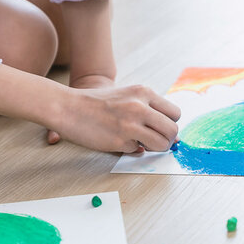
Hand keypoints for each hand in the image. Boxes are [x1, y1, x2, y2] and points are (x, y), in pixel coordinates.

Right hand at [49, 84, 180, 151]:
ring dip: (154, 148)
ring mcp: (130, 124)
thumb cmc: (97, 103)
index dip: (169, 123)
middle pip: (172, 130)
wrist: (68, 107)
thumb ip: (148, 109)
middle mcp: (140, 107)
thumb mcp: (128, 96)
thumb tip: (172, 133)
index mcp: (144, 92)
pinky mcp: (120, 140)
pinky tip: (118, 140)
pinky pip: (138, 150)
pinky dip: (130, 149)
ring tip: (140, 142)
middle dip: (166, 139)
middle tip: (154, 140)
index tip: (160, 128)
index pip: (175, 113)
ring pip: (162, 144)